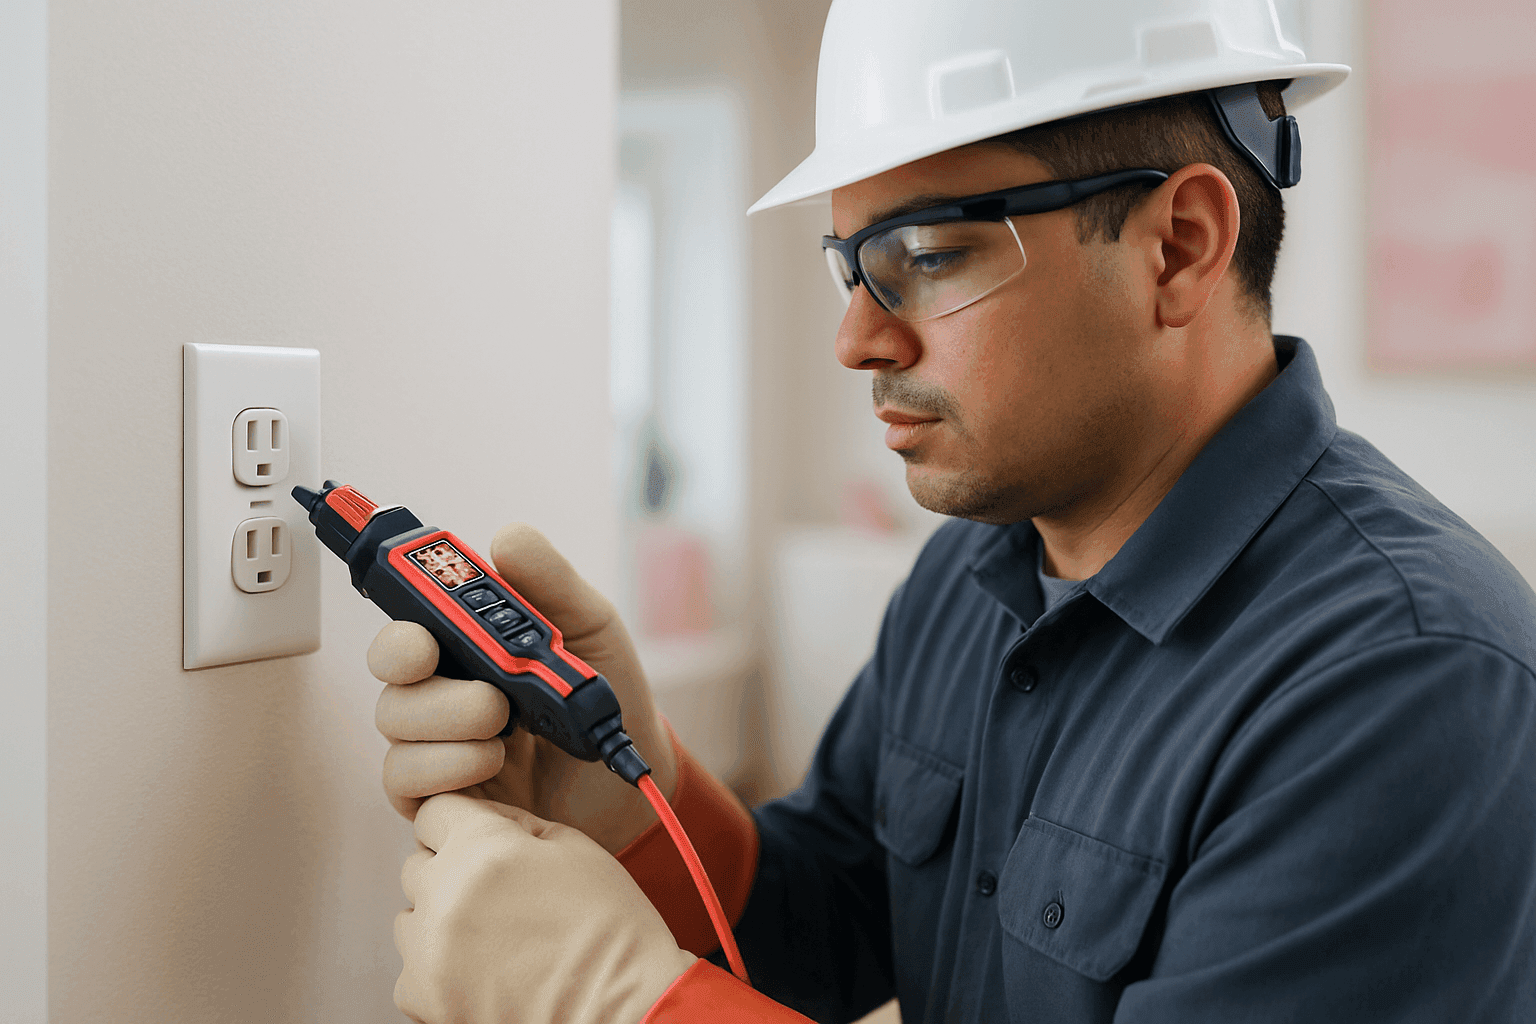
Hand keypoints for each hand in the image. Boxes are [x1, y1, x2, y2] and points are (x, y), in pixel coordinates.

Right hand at [369, 522, 677, 852]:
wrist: (630, 777)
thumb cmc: (610, 697)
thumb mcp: (592, 629)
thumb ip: (552, 583)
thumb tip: (507, 539)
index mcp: (466, 643)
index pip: (406, 625)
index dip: (399, 625)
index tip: (423, 636)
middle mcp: (441, 689)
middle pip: (392, 678)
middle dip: (432, 688)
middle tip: (490, 699)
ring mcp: (437, 744)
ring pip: (396, 732)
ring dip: (453, 733)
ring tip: (509, 737)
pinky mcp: (442, 796)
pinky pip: (407, 785)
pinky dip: (452, 774)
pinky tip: (497, 768)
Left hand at [394, 792, 695, 1023]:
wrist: (624, 1009)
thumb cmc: (610, 932)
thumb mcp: (575, 847)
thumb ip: (513, 823)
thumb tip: (478, 819)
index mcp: (482, 848)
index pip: (434, 812)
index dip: (462, 823)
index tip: (476, 839)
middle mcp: (446, 895)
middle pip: (418, 863)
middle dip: (451, 870)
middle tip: (499, 894)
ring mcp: (429, 952)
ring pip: (411, 917)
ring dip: (441, 919)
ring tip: (495, 936)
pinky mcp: (424, 998)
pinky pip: (411, 968)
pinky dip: (439, 968)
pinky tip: (485, 969)